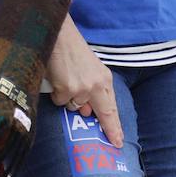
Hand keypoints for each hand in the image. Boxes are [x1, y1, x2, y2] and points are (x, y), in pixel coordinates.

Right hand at [47, 15, 124, 146]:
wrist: (59, 34)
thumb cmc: (72, 50)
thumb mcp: (90, 69)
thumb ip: (92, 90)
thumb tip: (85, 111)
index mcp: (105, 79)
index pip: (112, 107)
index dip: (115, 125)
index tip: (119, 141)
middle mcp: (96, 85)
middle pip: (104, 113)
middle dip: (109, 129)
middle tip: (115, 142)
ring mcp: (82, 88)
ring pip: (74, 107)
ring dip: (69, 99)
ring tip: (65, 80)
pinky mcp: (66, 89)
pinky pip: (60, 101)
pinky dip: (56, 93)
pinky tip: (57, 78)